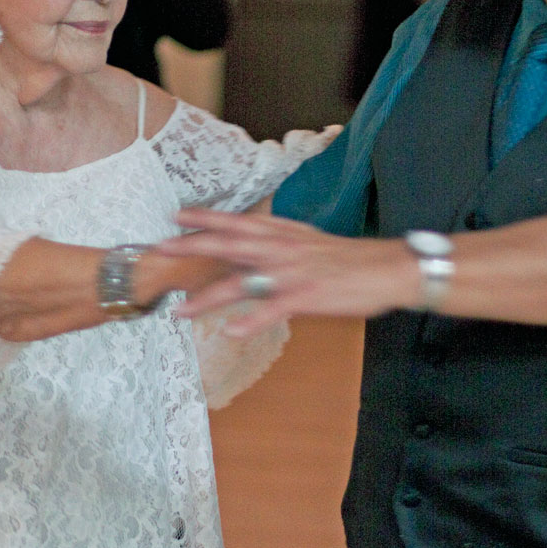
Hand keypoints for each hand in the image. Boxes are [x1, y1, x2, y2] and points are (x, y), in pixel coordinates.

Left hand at [156, 209, 419, 334]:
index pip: (238, 222)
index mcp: (283, 234)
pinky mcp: (306, 296)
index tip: (176, 216)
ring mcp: (291, 273)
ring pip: (241, 282)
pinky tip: (231, 331)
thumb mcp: (309, 242)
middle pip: (228, 245)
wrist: (386, 268)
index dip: (206, 218)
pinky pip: (272, 310)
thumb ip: (280, 244)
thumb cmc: (350, 260)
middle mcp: (281, 248)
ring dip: (208, 298)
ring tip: (181, 311)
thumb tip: (254, 248)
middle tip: (160, 251)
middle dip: (191, 248)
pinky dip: (251, 320)